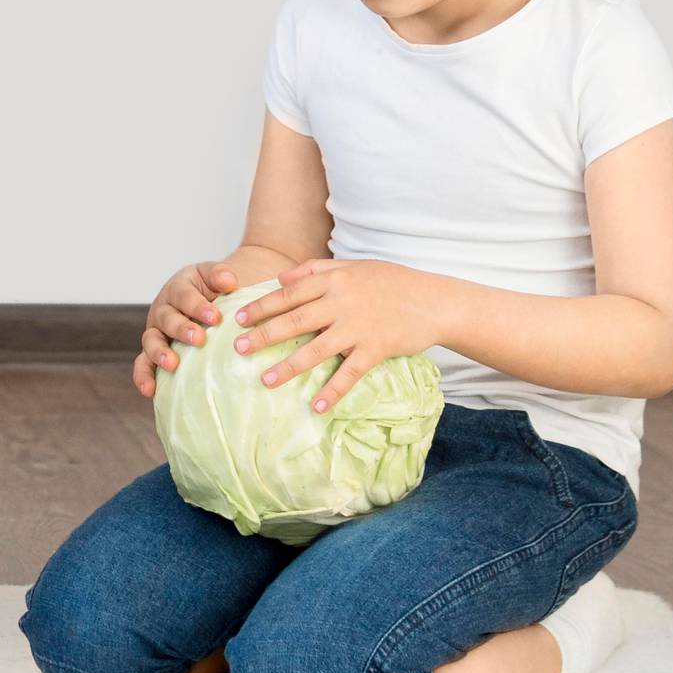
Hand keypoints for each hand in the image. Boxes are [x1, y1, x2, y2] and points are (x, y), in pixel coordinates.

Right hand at [132, 259, 240, 397]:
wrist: (211, 300)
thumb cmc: (214, 290)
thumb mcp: (217, 277)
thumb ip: (221, 275)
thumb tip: (228, 281)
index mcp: (178, 288)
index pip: (185, 296)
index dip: (198, 306)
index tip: (216, 317)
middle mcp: (163, 309)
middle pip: (167, 318)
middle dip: (181, 329)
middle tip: (199, 339)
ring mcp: (157, 331)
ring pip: (150, 341)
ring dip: (159, 352)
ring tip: (172, 364)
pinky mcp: (154, 352)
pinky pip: (143, 364)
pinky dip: (143, 376)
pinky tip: (149, 390)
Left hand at [229, 258, 444, 411]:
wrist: (434, 300)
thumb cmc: (392, 282)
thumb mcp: (353, 266)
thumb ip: (315, 269)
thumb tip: (280, 278)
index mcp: (334, 280)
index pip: (289, 293)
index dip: (262, 306)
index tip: (239, 318)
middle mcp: (342, 302)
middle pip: (295, 320)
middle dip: (264, 335)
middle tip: (238, 348)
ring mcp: (359, 327)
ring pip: (316, 349)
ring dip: (289, 367)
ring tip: (265, 380)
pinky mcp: (377, 349)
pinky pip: (350, 373)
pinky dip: (333, 390)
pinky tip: (317, 406)